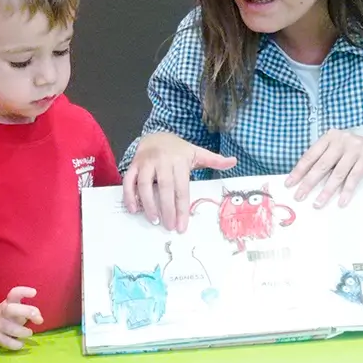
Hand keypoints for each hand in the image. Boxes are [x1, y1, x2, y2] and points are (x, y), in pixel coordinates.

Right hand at [0, 286, 43, 350]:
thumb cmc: (9, 318)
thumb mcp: (17, 310)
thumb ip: (29, 312)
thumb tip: (39, 319)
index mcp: (8, 303)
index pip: (14, 294)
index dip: (23, 291)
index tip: (34, 292)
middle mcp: (0, 312)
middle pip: (11, 309)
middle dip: (27, 312)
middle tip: (40, 319)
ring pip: (10, 328)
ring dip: (23, 331)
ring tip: (29, 333)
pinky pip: (7, 342)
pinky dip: (16, 344)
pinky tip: (21, 343)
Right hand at [121, 133, 236, 231]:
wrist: (156, 135)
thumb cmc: (178, 150)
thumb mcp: (197, 153)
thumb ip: (214, 160)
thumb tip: (234, 161)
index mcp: (180, 161)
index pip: (182, 189)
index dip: (182, 209)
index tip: (182, 226)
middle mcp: (162, 161)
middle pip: (165, 188)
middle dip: (167, 210)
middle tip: (169, 227)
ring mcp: (146, 163)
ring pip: (145, 185)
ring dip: (148, 204)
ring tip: (153, 220)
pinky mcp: (133, 165)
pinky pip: (128, 181)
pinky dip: (129, 195)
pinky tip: (134, 209)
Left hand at [285, 130, 362, 206]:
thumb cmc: (356, 152)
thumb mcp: (339, 149)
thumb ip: (325, 159)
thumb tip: (305, 180)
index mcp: (330, 137)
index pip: (310, 155)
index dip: (299, 170)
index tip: (289, 184)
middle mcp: (341, 140)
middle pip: (321, 165)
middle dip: (309, 182)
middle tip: (299, 196)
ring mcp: (355, 148)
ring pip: (337, 173)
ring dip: (326, 191)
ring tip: (318, 204)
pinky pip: (353, 177)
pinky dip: (346, 191)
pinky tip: (341, 202)